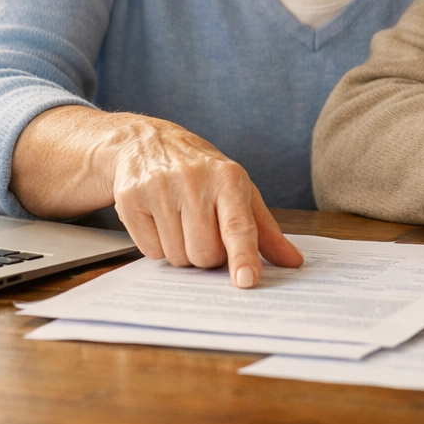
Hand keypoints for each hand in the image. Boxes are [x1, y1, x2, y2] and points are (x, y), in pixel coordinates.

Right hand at [12, 108, 301, 286]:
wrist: (148, 143)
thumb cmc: (204, 174)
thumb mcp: (239, 191)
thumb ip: (264, 230)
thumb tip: (293, 262)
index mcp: (228, 178)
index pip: (237, 225)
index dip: (242, 256)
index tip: (246, 280)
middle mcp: (193, 181)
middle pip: (205, 253)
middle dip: (207, 255)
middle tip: (204, 231)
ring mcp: (159, 189)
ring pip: (177, 257)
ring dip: (182, 251)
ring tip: (181, 222)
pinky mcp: (130, 201)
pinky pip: (150, 252)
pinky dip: (158, 246)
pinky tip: (160, 220)